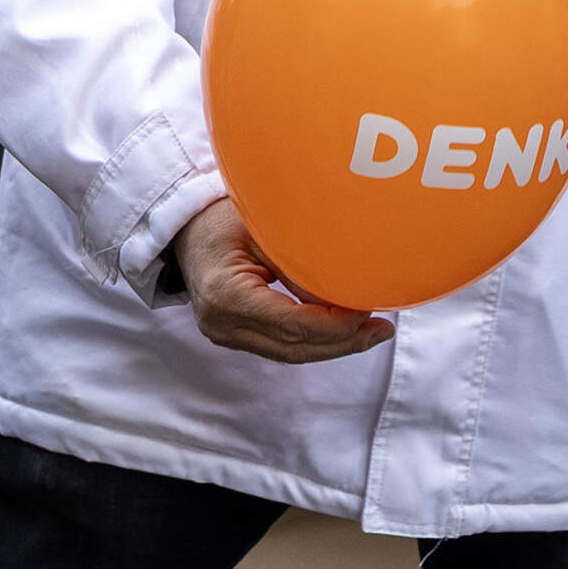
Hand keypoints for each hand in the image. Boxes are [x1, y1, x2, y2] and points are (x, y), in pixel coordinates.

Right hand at [178, 199, 394, 363]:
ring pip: (290, 353)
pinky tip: (344, 330)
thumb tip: (348, 300)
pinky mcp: (233, 335)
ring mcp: (224, 334)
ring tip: (373, 333)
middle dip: (344, 342)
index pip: (293, 325)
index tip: (371, 311)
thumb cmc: (222, 215)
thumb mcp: (264, 226)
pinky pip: (281, 346)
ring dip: (334, 345)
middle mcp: (221, 324)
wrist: (185, 225)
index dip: (337, 325)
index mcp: (226, 295)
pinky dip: (315, 340)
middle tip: (383, 330)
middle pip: (295, 348)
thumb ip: (301, 266)